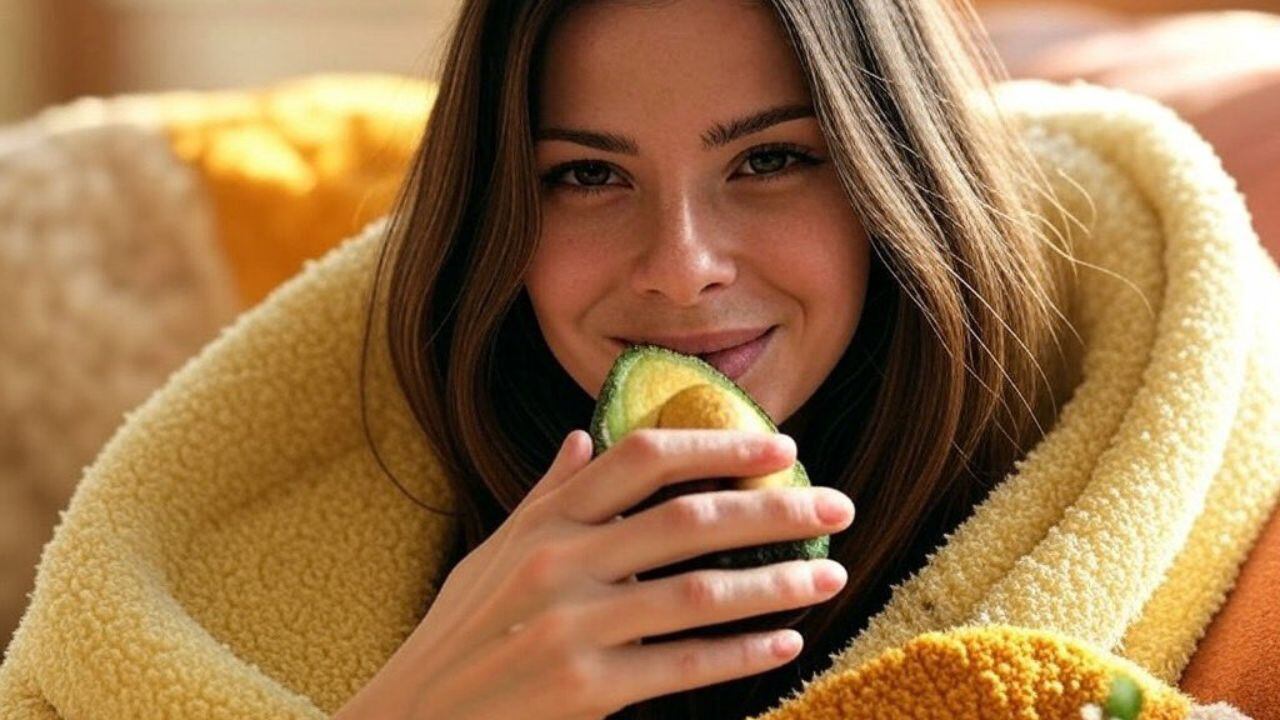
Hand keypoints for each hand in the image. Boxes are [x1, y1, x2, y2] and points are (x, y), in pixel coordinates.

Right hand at [331, 427, 854, 719]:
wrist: (412, 719)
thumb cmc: (458, 634)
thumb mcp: (493, 552)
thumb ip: (547, 495)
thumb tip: (582, 436)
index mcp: (543, 523)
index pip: (640, 458)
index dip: (718, 445)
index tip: (779, 446)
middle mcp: (559, 564)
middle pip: (688, 519)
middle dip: (774, 509)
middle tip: (838, 506)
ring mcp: (571, 629)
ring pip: (698, 593)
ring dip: (776, 584)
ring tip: (831, 576)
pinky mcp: (584, 692)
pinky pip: (681, 667)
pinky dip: (740, 654)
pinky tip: (785, 644)